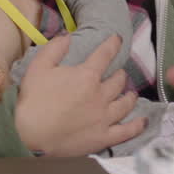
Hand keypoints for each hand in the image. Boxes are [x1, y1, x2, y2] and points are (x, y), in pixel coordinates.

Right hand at [15, 34, 145, 155]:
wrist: (30, 136)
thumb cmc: (33, 101)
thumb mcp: (38, 68)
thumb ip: (54, 49)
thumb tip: (67, 36)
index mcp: (86, 76)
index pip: (105, 54)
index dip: (113, 44)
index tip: (118, 39)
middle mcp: (100, 95)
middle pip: (118, 80)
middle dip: (119, 74)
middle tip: (118, 73)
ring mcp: (104, 117)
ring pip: (125, 103)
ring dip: (130, 96)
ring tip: (130, 93)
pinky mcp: (104, 137)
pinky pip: (127, 130)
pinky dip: (137, 125)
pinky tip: (143, 121)